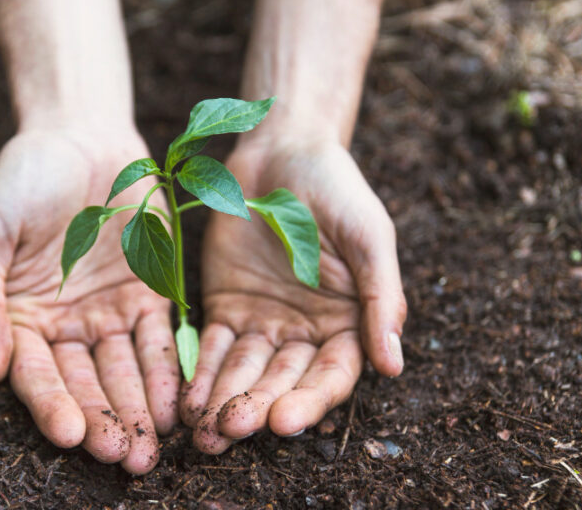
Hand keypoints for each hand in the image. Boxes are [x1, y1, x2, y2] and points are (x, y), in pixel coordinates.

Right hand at [0, 129, 178, 473]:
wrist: (79, 134)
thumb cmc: (22, 178)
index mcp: (22, 318)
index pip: (38, 373)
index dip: (52, 404)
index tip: (70, 434)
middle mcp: (68, 325)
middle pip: (86, 383)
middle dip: (104, 421)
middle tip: (123, 457)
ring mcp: (110, 311)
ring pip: (126, 370)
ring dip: (138, 408)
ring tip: (151, 445)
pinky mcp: (151, 291)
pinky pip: (160, 337)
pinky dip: (168, 369)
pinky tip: (176, 401)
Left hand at [181, 139, 405, 453]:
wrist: (283, 150)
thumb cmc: (336, 189)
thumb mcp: (369, 237)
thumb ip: (382, 298)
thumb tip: (394, 366)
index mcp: (348, 321)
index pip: (331, 374)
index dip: (310, 400)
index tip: (283, 420)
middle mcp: (305, 330)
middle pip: (282, 380)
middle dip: (258, 407)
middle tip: (230, 430)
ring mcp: (263, 320)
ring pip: (244, 372)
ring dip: (225, 401)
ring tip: (203, 431)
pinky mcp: (226, 306)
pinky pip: (213, 346)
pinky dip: (201, 371)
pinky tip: (187, 398)